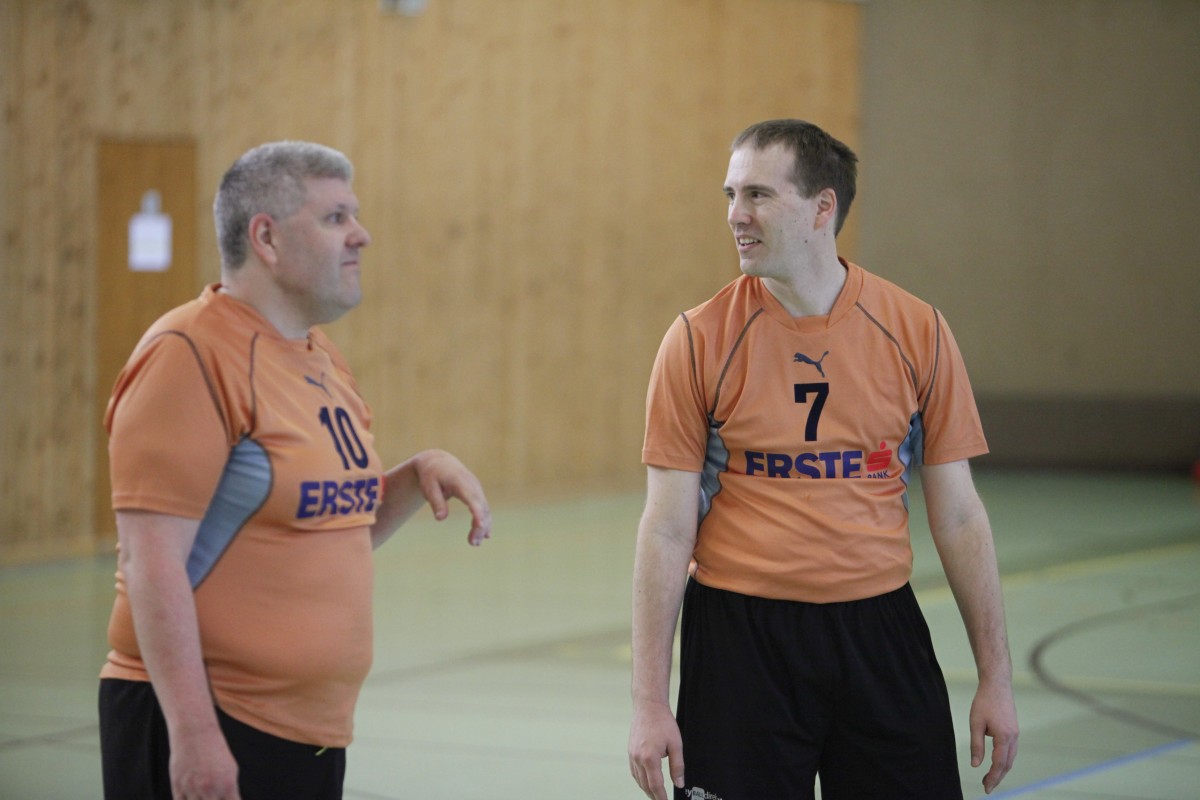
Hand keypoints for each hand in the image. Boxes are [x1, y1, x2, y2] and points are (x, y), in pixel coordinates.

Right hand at [169, 725, 239, 798]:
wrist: (195, 733)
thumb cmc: (216, 752)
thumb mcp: (229, 770)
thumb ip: (229, 792)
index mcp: (227, 785)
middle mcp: (210, 790)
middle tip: (212, 798)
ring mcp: (192, 790)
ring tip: (203, 797)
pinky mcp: (177, 788)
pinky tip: (191, 798)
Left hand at [412, 449, 491, 545]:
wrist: (438, 462)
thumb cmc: (431, 475)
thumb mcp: (428, 487)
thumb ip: (436, 502)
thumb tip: (440, 519)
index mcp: (460, 481)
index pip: (472, 499)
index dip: (477, 513)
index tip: (479, 526)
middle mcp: (472, 485)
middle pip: (481, 507)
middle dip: (480, 525)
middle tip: (473, 543)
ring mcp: (476, 489)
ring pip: (485, 509)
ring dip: (483, 526)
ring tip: (474, 543)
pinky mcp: (477, 494)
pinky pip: (484, 508)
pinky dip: (484, 521)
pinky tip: (485, 536)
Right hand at [628, 701, 684, 799]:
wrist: (648, 706)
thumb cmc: (662, 722)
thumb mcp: (676, 744)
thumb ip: (678, 766)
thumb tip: (679, 783)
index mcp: (650, 758)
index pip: (655, 785)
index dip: (661, 797)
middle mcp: (638, 758)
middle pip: (645, 785)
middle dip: (654, 795)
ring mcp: (632, 755)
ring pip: (638, 779)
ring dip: (646, 789)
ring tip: (655, 794)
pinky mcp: (630, 751)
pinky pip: (634, 771)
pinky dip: (640, 779)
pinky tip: (646, 780)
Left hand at [970, 678, 1018, 793]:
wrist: (997, 684)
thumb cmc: (984, 702)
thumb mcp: (975, 723)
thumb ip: (976, 745)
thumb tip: (975, 765)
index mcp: (1004, 736)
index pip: (999, 764)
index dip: (993, 777)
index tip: (986, 788)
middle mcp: (1013, 737)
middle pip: (1007, 764)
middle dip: (998, 777)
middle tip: (987, 787)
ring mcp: (1016, 733)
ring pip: (1011, 758)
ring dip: (1002, 769)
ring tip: (991, 778)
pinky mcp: (1014, 730)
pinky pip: (1011, 750)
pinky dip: (1005, 760)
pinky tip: (997, 763)